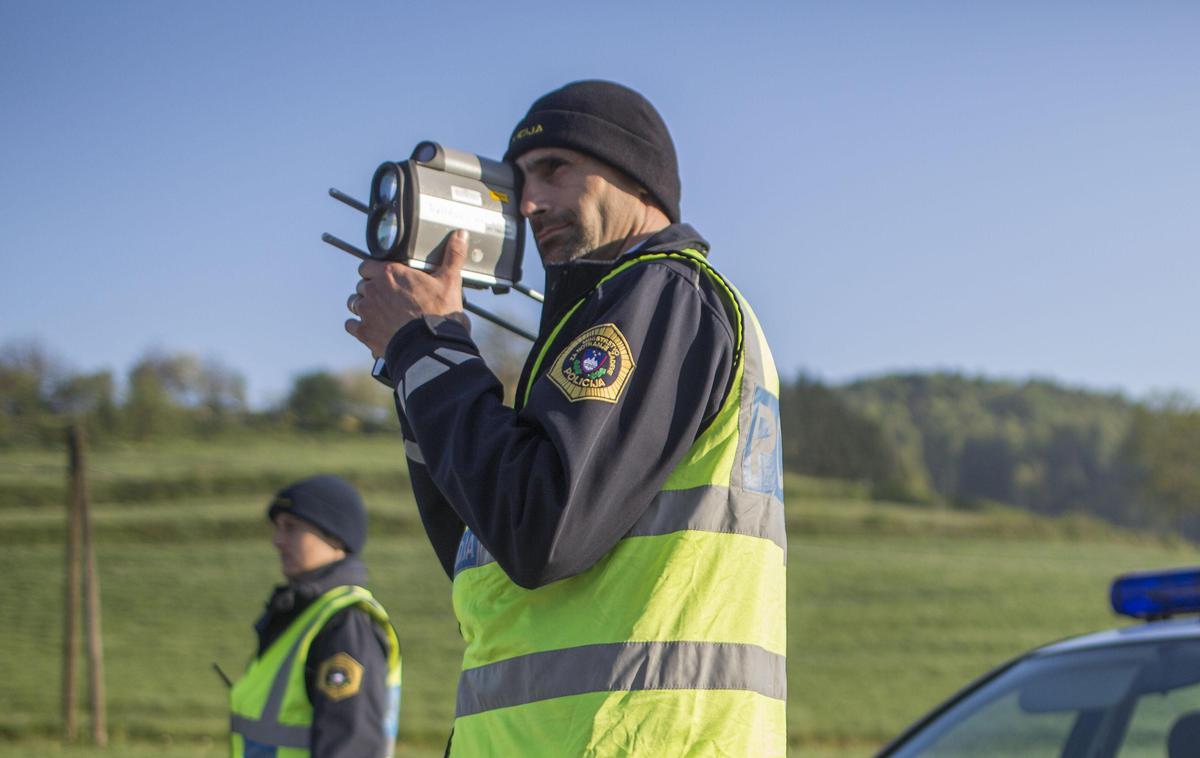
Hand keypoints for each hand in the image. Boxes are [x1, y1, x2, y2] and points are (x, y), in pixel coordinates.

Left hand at [345, 230, 470, 357]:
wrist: (430, 346)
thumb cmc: (439, 313)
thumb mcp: (450, 281)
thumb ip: (452, 256)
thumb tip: (460, 234)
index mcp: (389, 273)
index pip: (367, 265)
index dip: (375, 271)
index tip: (385, 277)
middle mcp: (373, 290)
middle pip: (362, 284)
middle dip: (372, 289)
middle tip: (389, 297)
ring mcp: (366, 311)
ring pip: (355, 303)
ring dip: (364, 306)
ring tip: (379, 312)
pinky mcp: (364, 332)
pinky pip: (351, 325)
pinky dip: (359, 326)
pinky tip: (371, 328)